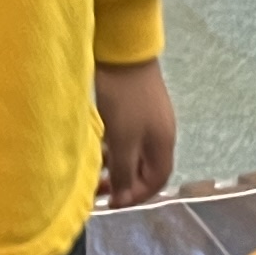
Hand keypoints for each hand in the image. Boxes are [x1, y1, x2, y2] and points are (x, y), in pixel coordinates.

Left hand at [95, 59, 176, 207]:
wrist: (123, 51)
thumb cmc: (125, 98)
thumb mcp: (122, 139)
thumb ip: (123, 171)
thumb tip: (123, 198)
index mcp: (163, 143)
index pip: (157, 180)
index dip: (137, 195)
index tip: (113, 203)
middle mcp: (159, 133)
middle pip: (144, 168)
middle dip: (123, 182)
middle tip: (98, 190)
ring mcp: (147, 119)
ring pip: (132, 153)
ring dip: (115, 165)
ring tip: (92, 171)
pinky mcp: (133, 107)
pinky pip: (125, 138)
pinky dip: (112, 148)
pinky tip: (95, 147)